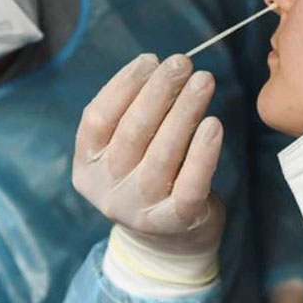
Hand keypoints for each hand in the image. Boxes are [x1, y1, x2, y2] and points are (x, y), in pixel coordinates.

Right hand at [73, 53, 224, 257]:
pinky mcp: (174, 222)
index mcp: (87, 166)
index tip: (150, 60)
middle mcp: (106, 190)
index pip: (97, 119)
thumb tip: (159, 68)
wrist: (169, 242)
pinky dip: (203, 153)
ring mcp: (139, 209)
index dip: (123, 86)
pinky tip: (214, 125)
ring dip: (185, 111)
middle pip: (132, 133)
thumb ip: (133, 117)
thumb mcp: (127, 152)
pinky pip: (190, 184)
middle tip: (183, 62)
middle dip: (159, 91)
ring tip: (203, 81)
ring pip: (162, 154)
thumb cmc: (151, 177)